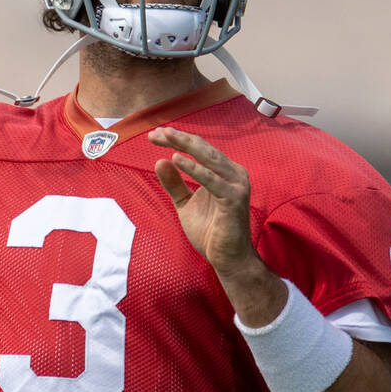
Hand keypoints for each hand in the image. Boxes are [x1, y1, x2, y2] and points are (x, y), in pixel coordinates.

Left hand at [150, 126, 288, 324]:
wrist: (227, 259)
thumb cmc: (210, 232)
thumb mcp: (185, 204)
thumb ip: (175, 184)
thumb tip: (160, 161)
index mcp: (223, 172)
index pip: (199, 149)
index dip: (177, 140)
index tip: (155, 136)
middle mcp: (233, 173)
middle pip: (203, 148)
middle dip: (179, 138)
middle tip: (157, 132)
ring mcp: (236, 185)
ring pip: (209, 158)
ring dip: (186, 145)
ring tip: (166, 137)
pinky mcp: (234, 198)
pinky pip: (212, 179)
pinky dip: (195, 169)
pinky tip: (177, 159)